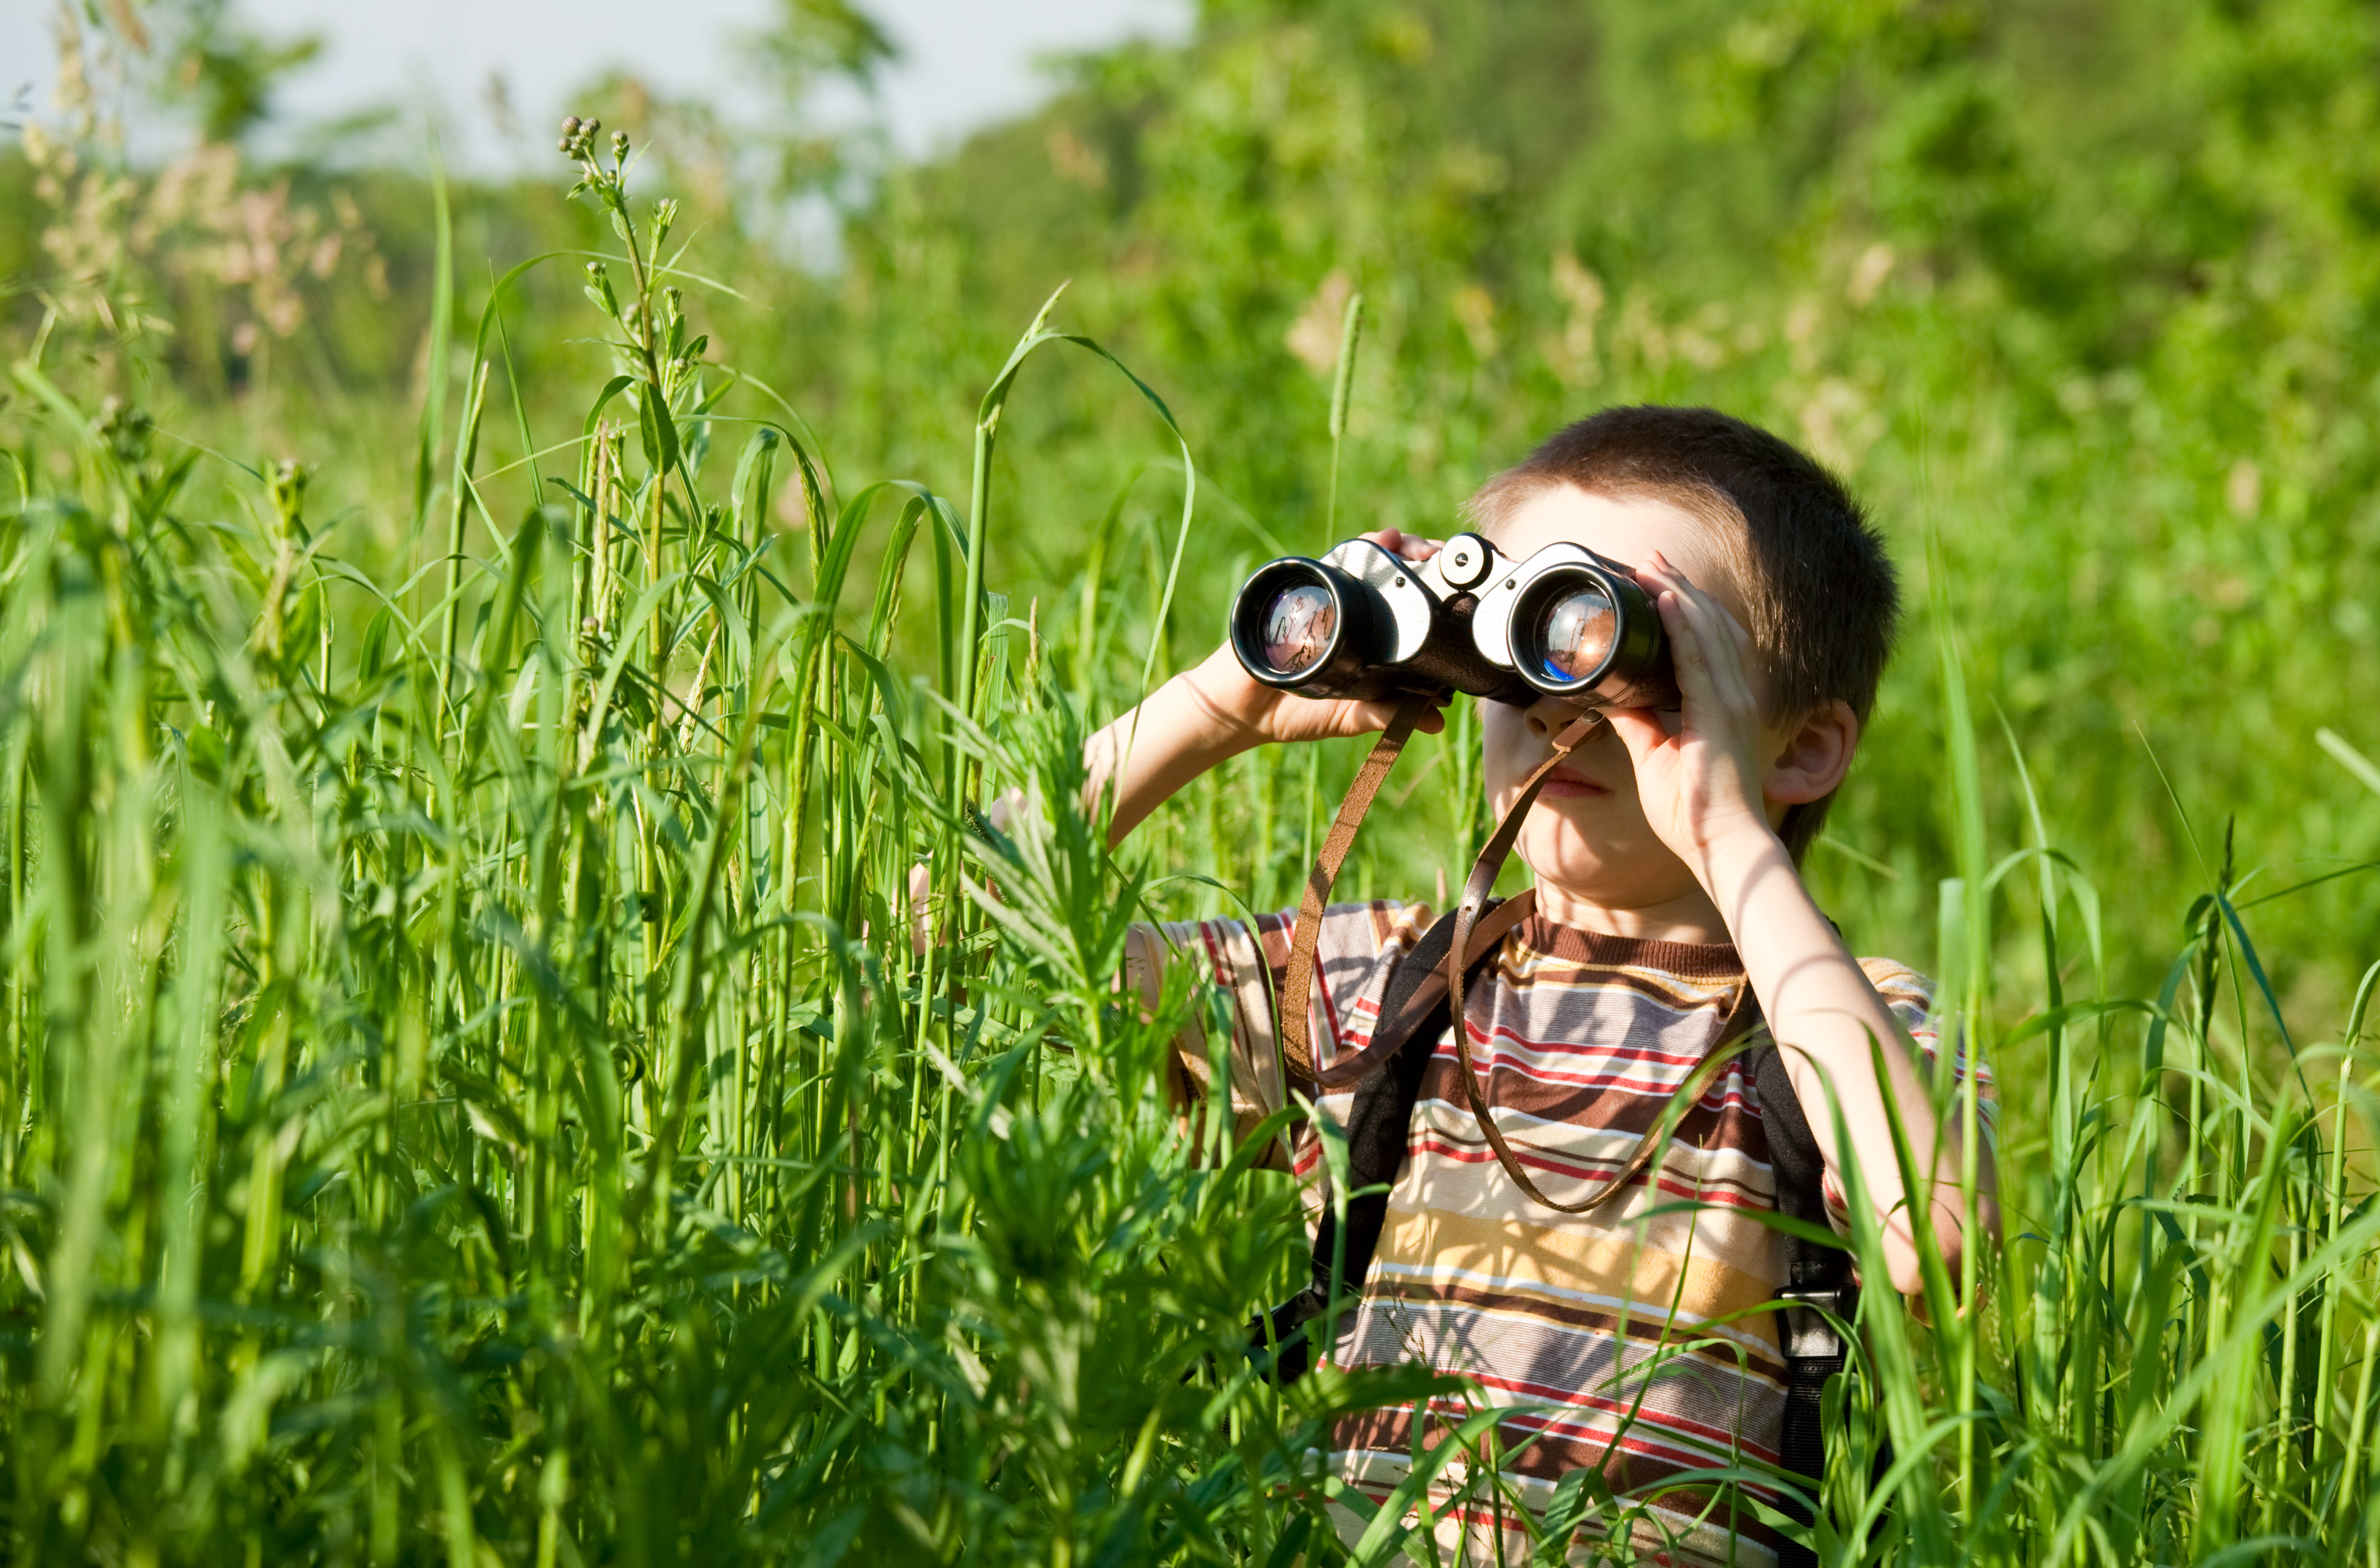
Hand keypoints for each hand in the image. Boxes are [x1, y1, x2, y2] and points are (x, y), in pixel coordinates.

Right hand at [1180, 528, 1447, 747]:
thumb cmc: (1296, 711)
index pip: (1407, 603)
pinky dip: (1366, 545)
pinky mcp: (1307, 586)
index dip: (1435, 592)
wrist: (1242, 710)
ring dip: (1403, 547)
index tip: (1463, 590)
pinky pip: (1339, 557)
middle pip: (1396, 571)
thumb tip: (1434, 722)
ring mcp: (1329, 593)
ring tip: (1423, 549)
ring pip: (1373, 557)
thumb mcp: (1352, 716)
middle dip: (1425, 559)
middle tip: (1448, 563)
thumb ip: (1388, 715)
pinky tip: (1387, 539)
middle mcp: (1352, 608)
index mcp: (1368, 636)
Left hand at [1603, 550, 1775, 874]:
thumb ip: (1637, 719)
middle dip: (1679, 588)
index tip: (1655, 581)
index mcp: (1722, 702)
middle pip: (1710, 624)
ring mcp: (1732, 702)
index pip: (1706, 640)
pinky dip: (1684, 625)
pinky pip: (1700, 658)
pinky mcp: (1721, 714)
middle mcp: (1734, 694)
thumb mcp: (1655, 752)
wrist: (1720, 843)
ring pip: (1707, 631)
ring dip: (1678, 594)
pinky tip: (1666, 601)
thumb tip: (1609, 695)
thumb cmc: (1692, 809)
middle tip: (1650, 559)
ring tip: (1653, 567)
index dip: (1683, 606)